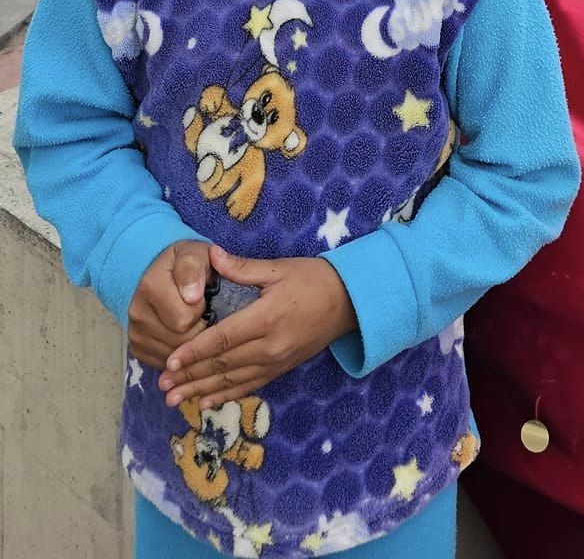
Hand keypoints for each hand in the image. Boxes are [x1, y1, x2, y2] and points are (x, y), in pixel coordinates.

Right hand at [128, 240, 211, 369]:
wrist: (161, 273)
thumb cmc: (185, 264)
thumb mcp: (194, 254)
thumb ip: (194, 268)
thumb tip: (192, 296)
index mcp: (150, 285)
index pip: (184, 319)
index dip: (201, 311)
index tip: (202, 298)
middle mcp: (137, 312)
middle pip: (179, 340)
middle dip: (197, 329)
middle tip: (200, 312)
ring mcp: (134, 333)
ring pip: (173, 356)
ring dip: (189, 343)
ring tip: (192, 321)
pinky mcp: (137, 349)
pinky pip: (165, 363)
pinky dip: (178, 353)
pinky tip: (182, 334)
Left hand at [159, 245, 358, 407]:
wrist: (348, 303)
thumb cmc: (312, 279)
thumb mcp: (278, 268)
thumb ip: (242, 268)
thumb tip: (210, 255)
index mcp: (266, 318)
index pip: (223, 338)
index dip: (194, 351)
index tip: (170, 361)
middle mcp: (269, 346)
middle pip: (222, 365)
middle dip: (190, 377)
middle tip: (162, 386)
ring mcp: (275, 362)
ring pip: (231, 380)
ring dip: (200, 391)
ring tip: (173, 400)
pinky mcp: (280, 369)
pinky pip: (248, 386)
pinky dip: (225, 395)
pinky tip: (205, 403)